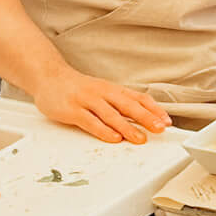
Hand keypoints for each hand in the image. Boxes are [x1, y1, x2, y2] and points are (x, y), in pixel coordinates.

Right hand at [33, 70, 168, 144]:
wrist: (49, 77)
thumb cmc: (79, 88)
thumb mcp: (103, 92)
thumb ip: (119, 105)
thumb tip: (142, 119)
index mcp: (113, 89)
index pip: (138, 98)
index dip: (154, 109)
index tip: (166, 121)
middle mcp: (103, 93)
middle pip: (128, 105)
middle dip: (146, 117)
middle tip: (160, 128)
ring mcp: (87, 100)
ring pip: (111, 114)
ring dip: (127, 127)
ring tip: (140, 138)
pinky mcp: (72, 110)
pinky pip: (90, 121)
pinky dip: (103, 130)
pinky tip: (113, 138)